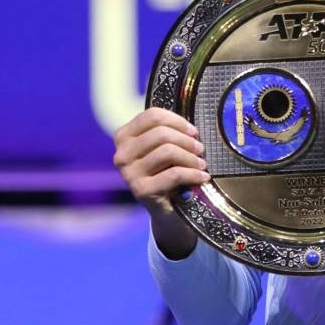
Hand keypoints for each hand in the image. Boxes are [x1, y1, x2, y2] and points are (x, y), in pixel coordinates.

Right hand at [112, 107, 207, 257]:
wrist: (166, 208)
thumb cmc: (166, 171)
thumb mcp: (163, 148)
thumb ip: (168, 132)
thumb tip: (191, 126)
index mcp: (123, 137)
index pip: (152, 116)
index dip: (177, 120)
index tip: (192, 130)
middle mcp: (121, 154)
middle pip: (161, 133)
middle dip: (186, 140)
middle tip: (200, 149)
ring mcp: (128, 173)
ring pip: (168, 152)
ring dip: (191, 158)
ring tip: (202, 164)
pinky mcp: (141, 190)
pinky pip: (174, 174)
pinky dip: (193, 174)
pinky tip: (203, 176)